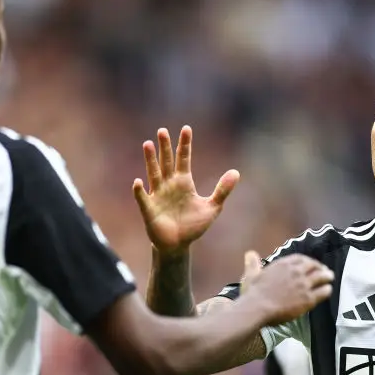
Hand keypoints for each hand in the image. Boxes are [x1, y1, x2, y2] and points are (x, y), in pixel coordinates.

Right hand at [132, 126, 238, 255]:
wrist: (178, 245)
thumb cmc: (193, 226)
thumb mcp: (212, 207)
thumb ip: (222, 190)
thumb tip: (236, 172)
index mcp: (184, 182)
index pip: (184, 159)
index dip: (185, 145)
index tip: (186, 129)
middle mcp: (169, 185)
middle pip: (167, 162)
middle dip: (165, 147)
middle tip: (162, 131)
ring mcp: (158, 196)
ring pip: (154, 174)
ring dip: (151, 160)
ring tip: (148, 144)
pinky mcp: (149, 209)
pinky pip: (143, 198)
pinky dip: (140, 191)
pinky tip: (139, 181)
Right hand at [239, 250, 333, 325]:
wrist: (258, 307)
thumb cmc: (253, 293)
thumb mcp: (251, 275)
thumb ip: (253, 264)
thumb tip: (250, 253)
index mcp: (283, 264)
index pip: (300, 258)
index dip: (308, 261)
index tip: (310, 264)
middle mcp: (296, 272)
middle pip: (313, 266)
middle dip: (320, 267)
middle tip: (324, 270)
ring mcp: (304, 284)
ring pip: (321, 277)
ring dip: (327, 276)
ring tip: (330, 278)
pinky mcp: (308, 298)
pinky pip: (323, 292)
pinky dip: (326, 290)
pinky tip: (328, 290)